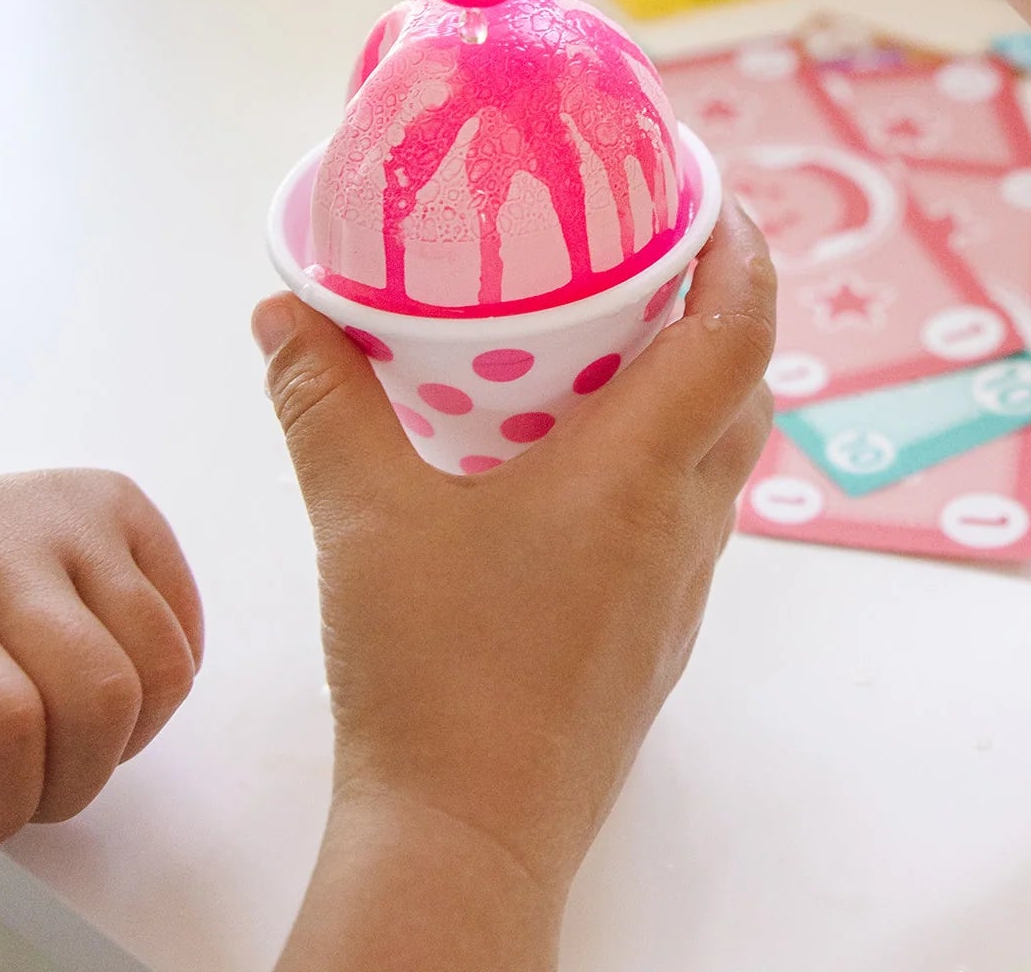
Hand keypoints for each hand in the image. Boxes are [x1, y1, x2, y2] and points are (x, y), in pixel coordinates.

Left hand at [0, 470, 203, 850]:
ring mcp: (59, 505)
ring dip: (114, 746)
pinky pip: (181, 630)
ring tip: (49, 743)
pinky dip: (152, 693)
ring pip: (155, 669)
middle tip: (8, 791)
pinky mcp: (114, 500)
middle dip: (62, 787)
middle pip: (93, 697)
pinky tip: (84, 689)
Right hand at [254, 204, 774, 966]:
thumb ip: (322, 402)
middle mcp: (682, 525)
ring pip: (721, 455)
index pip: (740, 329)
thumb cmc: (430, 676)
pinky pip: (684, 514)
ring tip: (606, 341)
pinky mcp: (652, 636)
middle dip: (717, 302)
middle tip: (646, 250)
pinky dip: (658, 456)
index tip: (707, 191)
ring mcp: (677, 589)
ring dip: (692, 382)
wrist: (465, 840)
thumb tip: (284, 314)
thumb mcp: (361, 516)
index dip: (742, 245)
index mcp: (637, 474)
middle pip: (747, 385)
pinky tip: (570, 461)